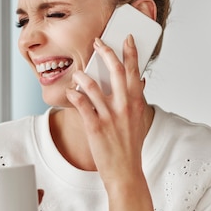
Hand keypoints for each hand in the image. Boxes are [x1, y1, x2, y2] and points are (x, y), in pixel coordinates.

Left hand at [67, 36, 150, 184]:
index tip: (127, 39)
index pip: (135, 71)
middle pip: (116, 70)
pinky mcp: (95, 127)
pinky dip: (74, 94)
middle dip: (106, 52)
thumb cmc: (130, 147)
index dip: (131, 52)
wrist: (125, 172)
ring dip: (83, 74)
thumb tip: (139, 84)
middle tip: (97, 42)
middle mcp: (125, 107)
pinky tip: (71, 91)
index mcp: (137, 103)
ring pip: (93, 86)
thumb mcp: (139, 121)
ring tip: (78, 71)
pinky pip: (82, 104)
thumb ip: (137, 101)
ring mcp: (109, 116)